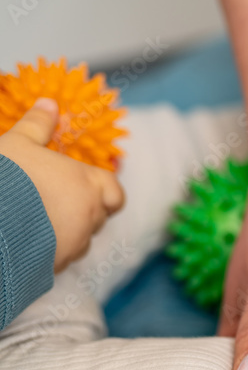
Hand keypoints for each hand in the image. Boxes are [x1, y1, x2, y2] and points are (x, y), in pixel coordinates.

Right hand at [0, 98, 124, 271]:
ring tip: (37, 219)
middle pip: (100, 216)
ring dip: (68, 230)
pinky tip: (28, 238)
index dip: (104, 189)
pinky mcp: (57, 267)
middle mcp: (91, 218)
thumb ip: (38, 124)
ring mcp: (75, 245)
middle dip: (85, 209)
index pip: (115, 192)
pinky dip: (51, 249)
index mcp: (90, 186)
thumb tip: (49, 103)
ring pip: (82, 239)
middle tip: (57, 200)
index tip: (83, 183)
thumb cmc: (7, 179)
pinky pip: (61, 257)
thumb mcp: (18, 144)